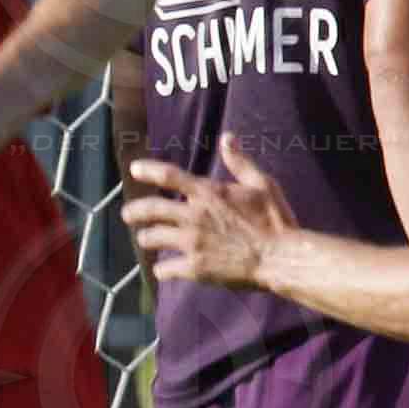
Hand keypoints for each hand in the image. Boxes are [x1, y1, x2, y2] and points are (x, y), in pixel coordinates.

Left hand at [121, 137, 298, 289]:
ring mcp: (192, 242)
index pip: (169, 176)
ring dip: (146, 238)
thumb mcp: (262, 185)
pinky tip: (163, 270)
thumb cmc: (275, 220)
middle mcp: (194, 216)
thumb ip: (240, 162)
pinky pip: (165, 269)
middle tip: (127, 215)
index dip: (148, 171)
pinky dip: (162, 270)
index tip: (134, 170)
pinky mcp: (195, 268)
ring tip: (146, 239)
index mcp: (208, 193)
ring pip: (152, 238)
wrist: (280, 258)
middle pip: (150, 209)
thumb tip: (227, 137)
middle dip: (134, 212)